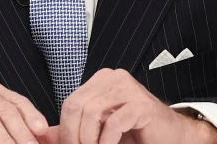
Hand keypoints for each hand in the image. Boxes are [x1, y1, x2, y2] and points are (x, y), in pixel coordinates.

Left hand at [58, 69, 216, 143]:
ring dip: (89, 140)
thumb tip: (44, 135)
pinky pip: (114, 122)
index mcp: (101, 81)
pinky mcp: (142, 104)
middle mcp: (114, 79)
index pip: (70, 102)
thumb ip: (74, 130)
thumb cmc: (137, 133)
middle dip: (74, 136)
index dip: (65, 130)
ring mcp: (129, 88)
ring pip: (92, 113)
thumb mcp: (99, 130)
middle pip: (76, 106)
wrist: (172, 136)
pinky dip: (107, 141)